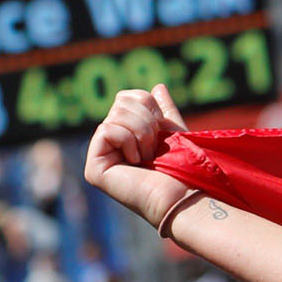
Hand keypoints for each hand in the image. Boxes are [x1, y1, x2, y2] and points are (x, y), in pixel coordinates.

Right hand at [83, 84, 194, 229]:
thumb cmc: (186, 168)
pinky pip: (107, 130)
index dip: (149, 105)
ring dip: (142, 134)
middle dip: (146, 121)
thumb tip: (157, 87)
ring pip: (115, 115)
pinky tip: (136, 162)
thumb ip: (164, 111)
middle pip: (120, 102)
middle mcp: (109, 144)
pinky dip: (129, 142)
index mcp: (127, 134)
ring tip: (148, 157)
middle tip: (155, 148)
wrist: (187, 194)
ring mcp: (99, 156)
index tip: (162, 129)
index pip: (127, 97)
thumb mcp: (174, 132)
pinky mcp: (94, 168)